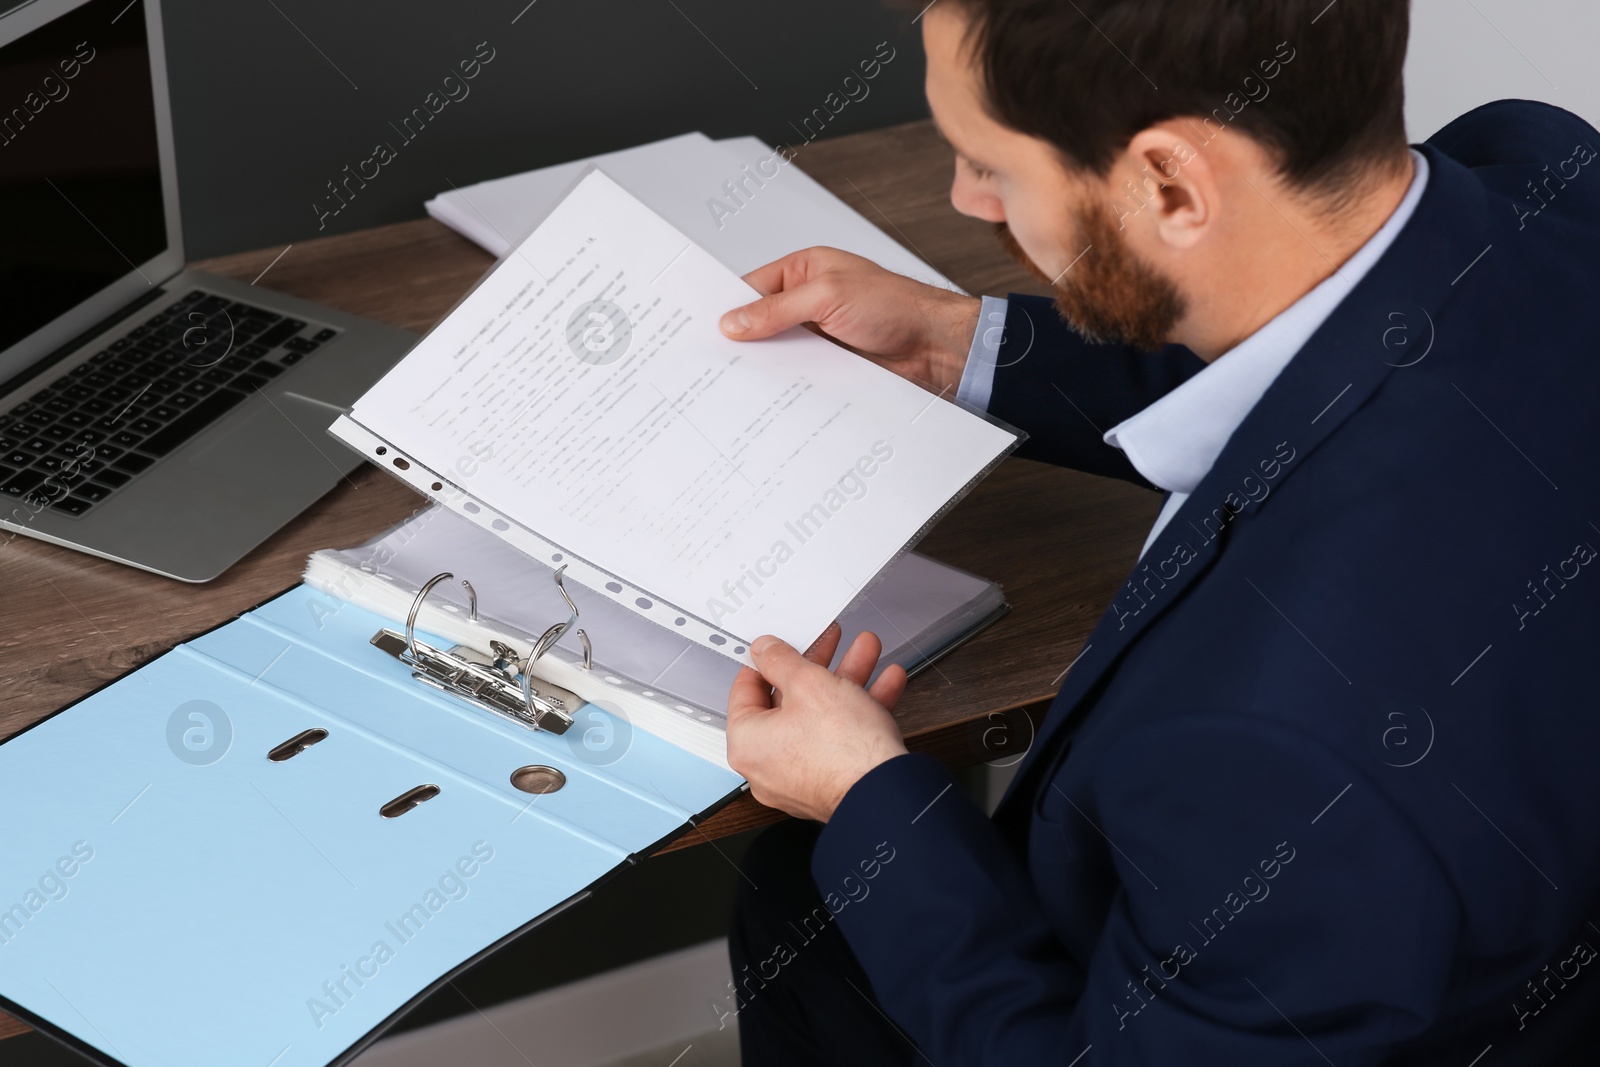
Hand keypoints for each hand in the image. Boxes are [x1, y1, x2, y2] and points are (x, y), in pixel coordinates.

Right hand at [719, 246, 979, 395]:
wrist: (936, 346)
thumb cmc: (896, 305)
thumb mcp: (827, 297)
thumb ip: (777, 310)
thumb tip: (733, 322)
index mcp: (805, 270)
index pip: (752, 287)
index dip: (728, 307)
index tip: (702, 328)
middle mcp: (809, 301)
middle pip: (762, 323)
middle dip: (742, 341)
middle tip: (712, 362)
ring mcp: (819, 334)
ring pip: (778, 352)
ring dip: (765, 367)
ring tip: (735, 383)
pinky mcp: (830, 364)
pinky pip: (798, 374)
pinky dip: (787, 385)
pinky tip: (772, 396)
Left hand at [726, 622, 909, 821]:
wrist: (887, 797)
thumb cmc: (842, 751)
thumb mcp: (809, 683)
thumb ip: (782, 660)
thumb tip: (765, 650)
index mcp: (748, 743)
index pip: (746, 689)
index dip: (767, 659)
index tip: (783, 643)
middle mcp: (769, 765)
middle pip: (790, 701)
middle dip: (820, 664)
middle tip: (831, 642)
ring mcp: (803, 777)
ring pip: (822, 717)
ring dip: (848, 681)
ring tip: (867, 653)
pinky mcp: (834, 782)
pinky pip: (841, 739)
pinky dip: (860, 711)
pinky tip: (885, 684)